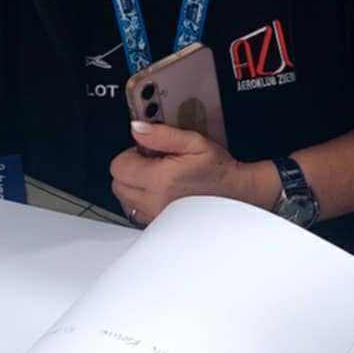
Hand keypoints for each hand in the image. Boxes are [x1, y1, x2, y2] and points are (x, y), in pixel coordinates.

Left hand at [110, 122, 276, 225]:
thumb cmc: (218, 169)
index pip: (119, 166)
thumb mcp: (193, 142)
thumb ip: (162, 135)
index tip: (147, 152)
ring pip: (124, 199)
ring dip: (133, 186)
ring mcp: (155, 215)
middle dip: (130, 170)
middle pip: (117, 184)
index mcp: (160, 179)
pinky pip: (135, 211)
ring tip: (157, 178)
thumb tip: (137, 128)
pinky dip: (141, 201)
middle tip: (151, 164)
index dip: (131, 154)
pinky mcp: (159, 224)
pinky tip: (159, 192)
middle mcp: (154, 200)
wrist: (236, 194)